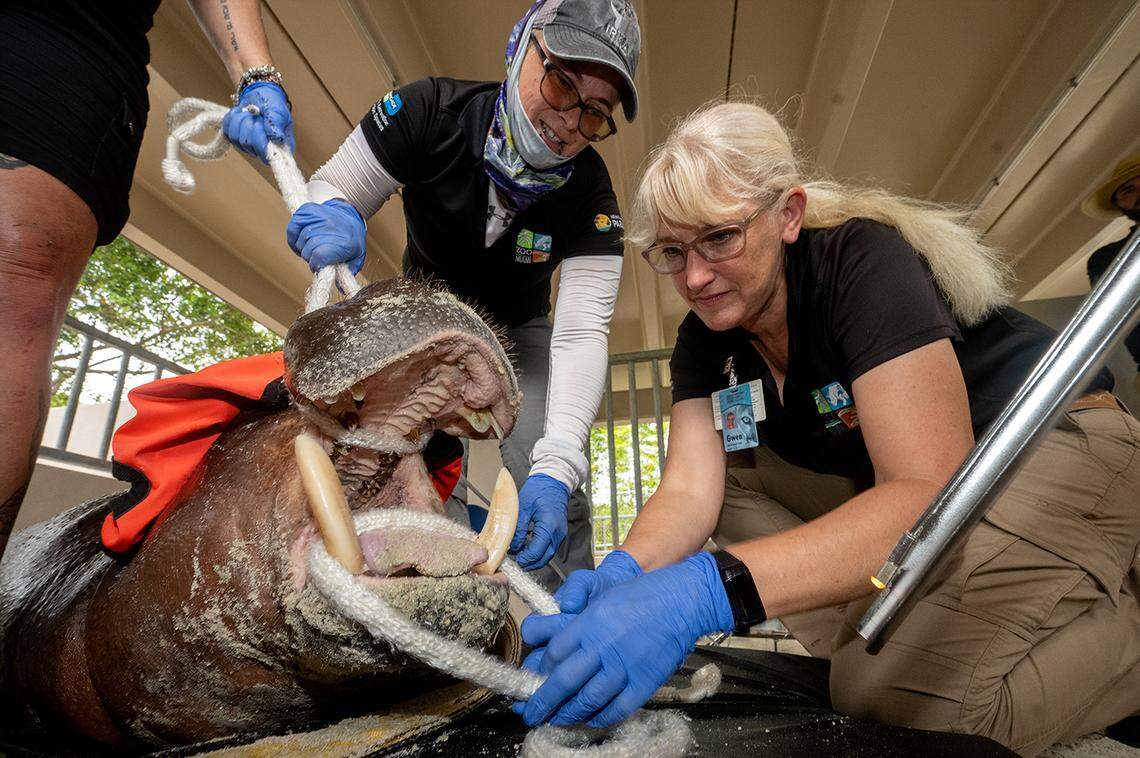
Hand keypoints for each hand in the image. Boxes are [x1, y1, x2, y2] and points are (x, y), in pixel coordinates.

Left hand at [223, 81, 294, 162]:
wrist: (260, 94)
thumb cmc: (272, 103)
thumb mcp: (278, 110)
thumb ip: (276, 123)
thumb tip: (276, 137)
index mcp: (280, 146)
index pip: (266, 155)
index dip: (260, 141)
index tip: (260, 123)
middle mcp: (264, 150)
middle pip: (248, 145)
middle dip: (249, 124)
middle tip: (256, 113)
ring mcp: (249, 146)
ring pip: (236, 138)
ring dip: (240, 120)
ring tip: (248, 112)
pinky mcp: (236, 139)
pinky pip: (227, 132)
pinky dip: (231, 119)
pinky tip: (240, 113)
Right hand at [286, 199, 366, 274]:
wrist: (350, 214)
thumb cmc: (352, 239)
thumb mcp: (356, 257)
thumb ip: (347, 274)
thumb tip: (341, 291)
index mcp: (344, 242)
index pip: (319, 256)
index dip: (316, 265)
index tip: (319, 266)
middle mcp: (330, 227)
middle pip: (308, 251)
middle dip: (311, 258)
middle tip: (319, 256)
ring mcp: (318, 217)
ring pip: (300, 242)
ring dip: (304, 248)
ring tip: (314, 246)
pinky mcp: (306, 211)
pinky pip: (292, 229)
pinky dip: (293, 238)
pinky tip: (302, 240)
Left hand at [511, 474, 568, 569]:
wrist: (553, 481)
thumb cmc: (538, 490)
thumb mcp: (523, 508)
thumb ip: (518, 529)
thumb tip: (512, 546)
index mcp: (549, 526)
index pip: (537, 551)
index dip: (524, 558)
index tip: (513, 559)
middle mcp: (558, 533)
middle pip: (544, 558)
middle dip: (529, 563)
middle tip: (514, 562)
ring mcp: (560, 534)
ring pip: (547, 555)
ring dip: (534, 559)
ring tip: (519, 556)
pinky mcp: (559, 533)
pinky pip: (549, 548)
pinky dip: (539, 552)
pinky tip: (527, 549)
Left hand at [517, 551, 733, 727]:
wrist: (682, 600)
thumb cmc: (642, 595)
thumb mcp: (603, 599)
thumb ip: (581, 625)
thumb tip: (561, 651)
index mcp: (589, 622)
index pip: (555, 653)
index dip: (543, 670)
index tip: (537, 679)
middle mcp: (602, 645)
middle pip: (564, 680)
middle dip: (544, 701)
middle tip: (531, 714)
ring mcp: (624, 665)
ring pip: (588, 699)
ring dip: (568, 714)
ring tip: (556, 721)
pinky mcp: (644, 681)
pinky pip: (617, 708)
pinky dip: (601, 718)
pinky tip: (591, 720)